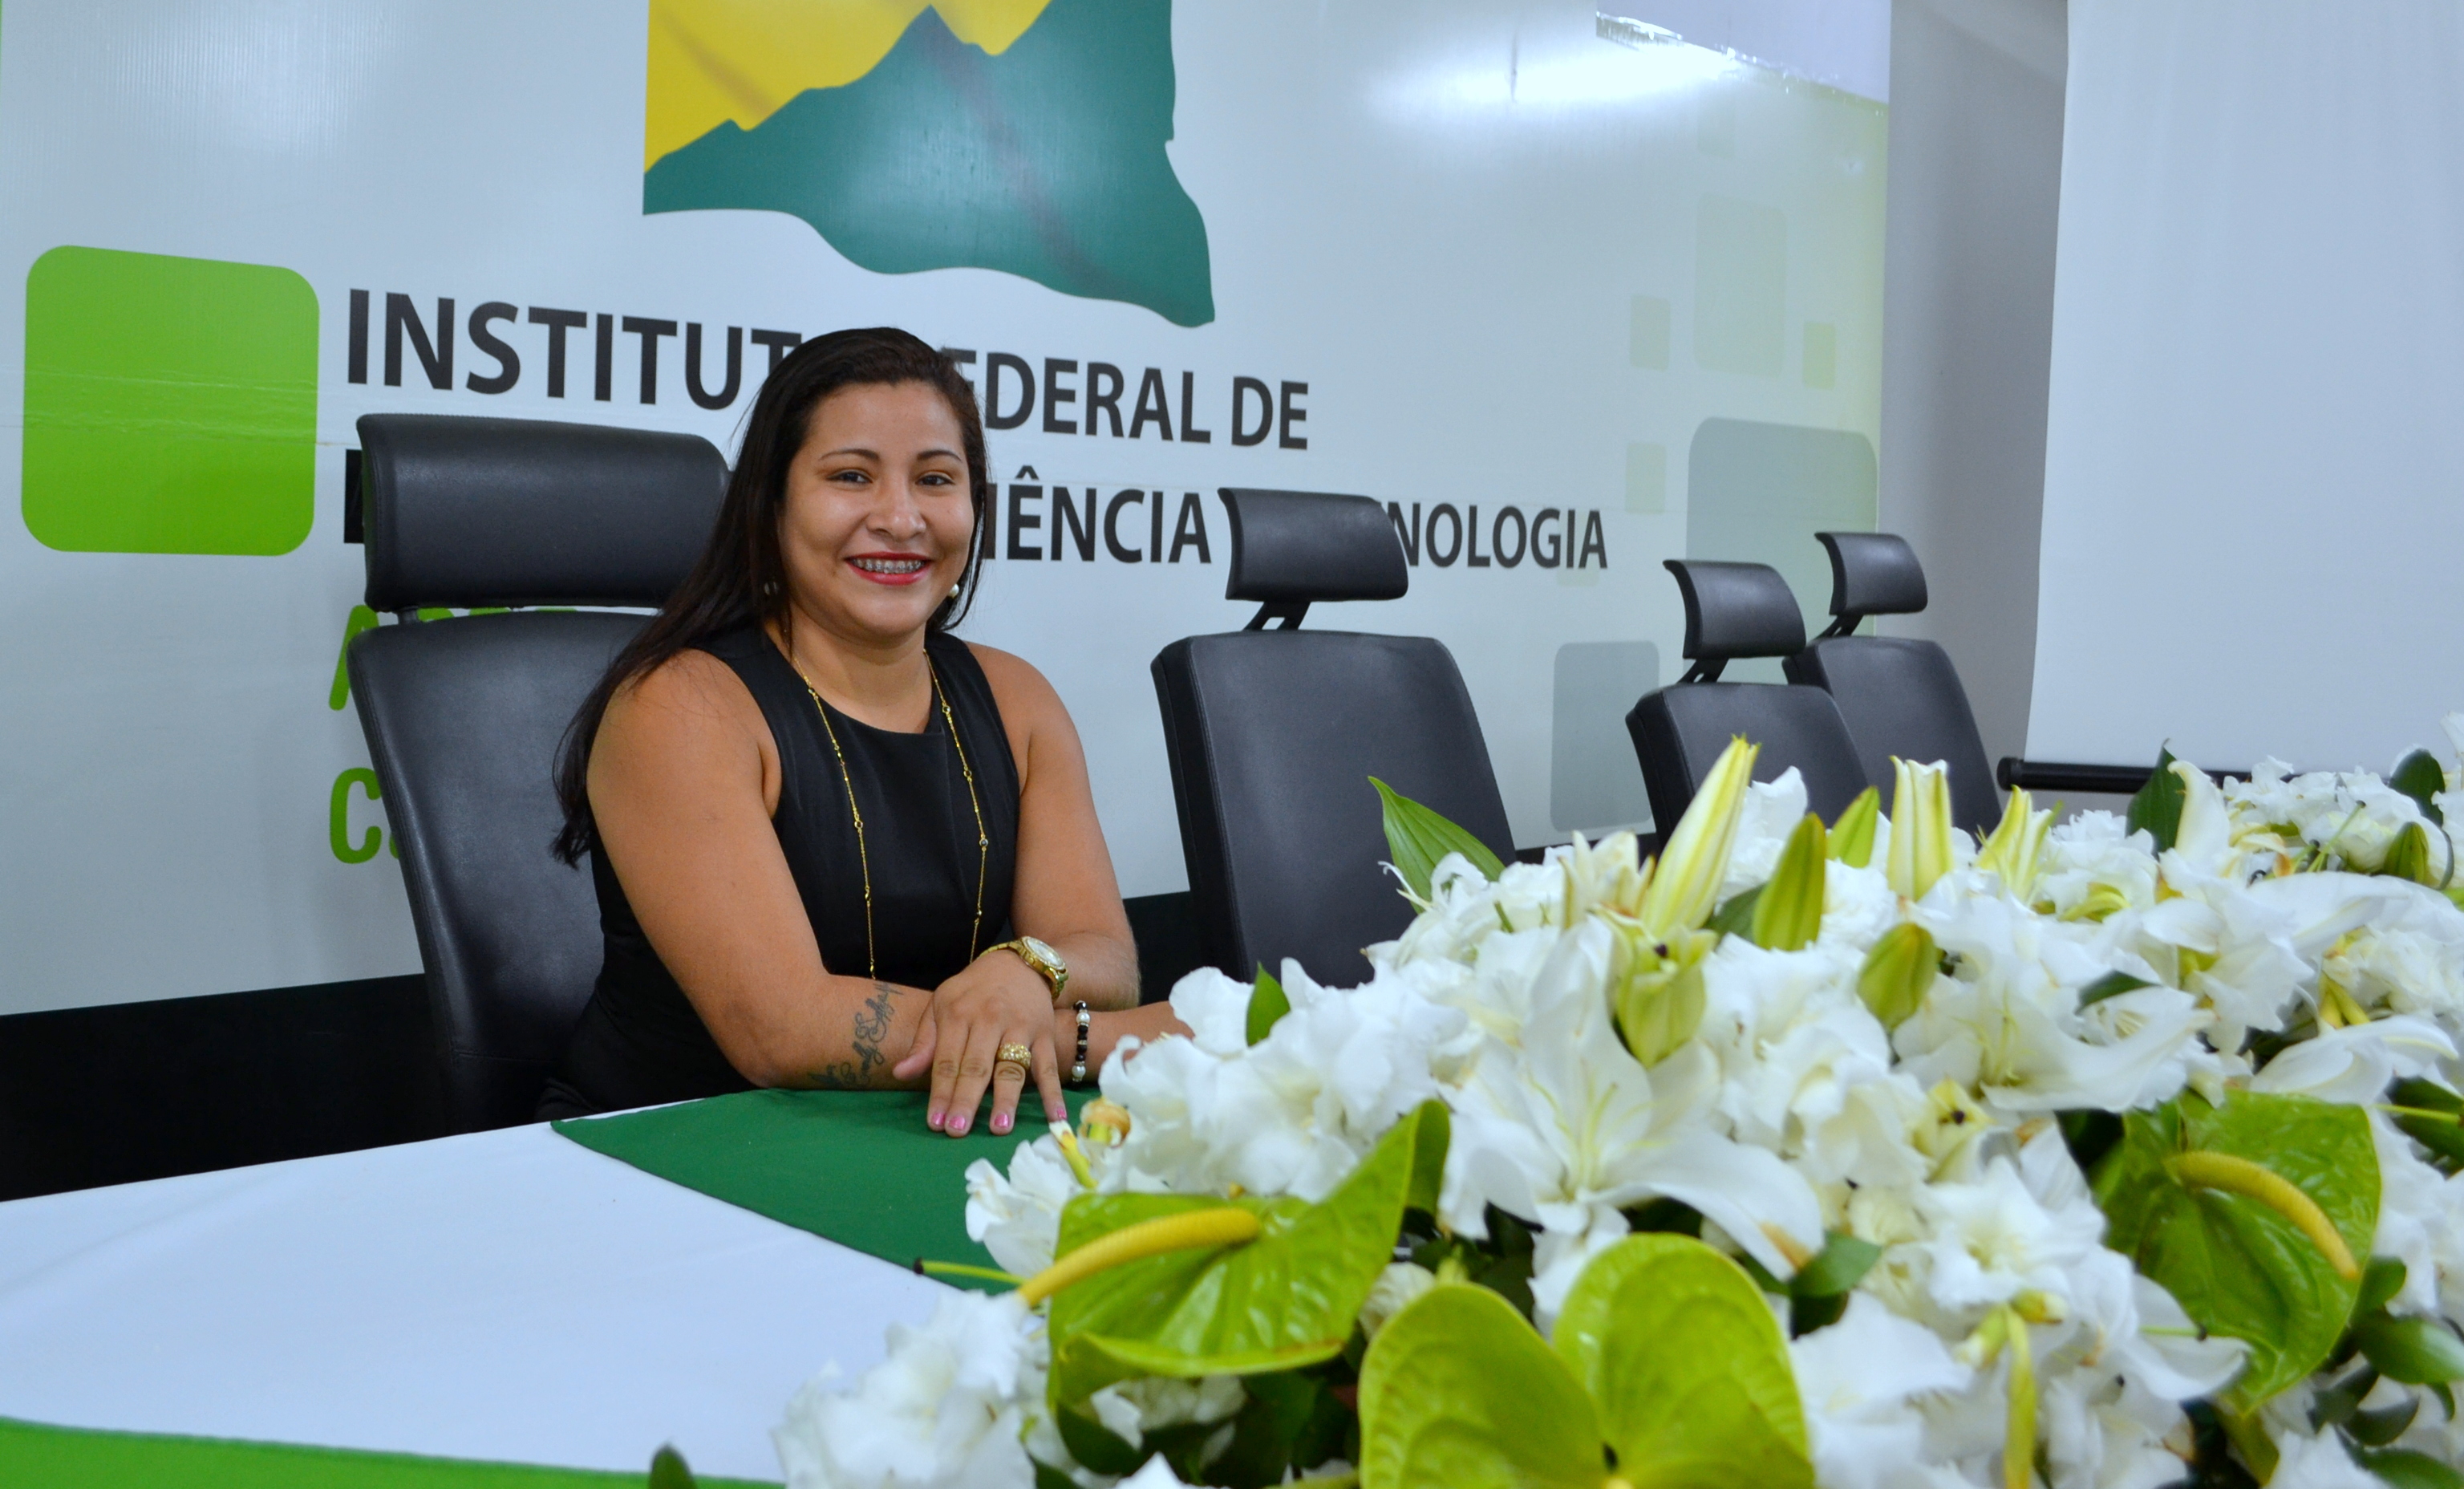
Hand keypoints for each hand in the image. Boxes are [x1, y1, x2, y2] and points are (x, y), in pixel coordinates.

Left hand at [893, 950, 1064, 1136]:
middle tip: (957, 1130)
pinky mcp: (1045, 1035)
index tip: (935, 1122)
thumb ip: (924, 1042)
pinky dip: (1053, 1093)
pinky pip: (1049, 1067)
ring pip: (1012, 1067)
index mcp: (958, 1013)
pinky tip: (1054, 1118)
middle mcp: (990, 1019)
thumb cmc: (973, 992)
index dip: (940, 1092)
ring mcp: (1021, 1027)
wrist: (1020, 965)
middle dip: (966, 1099)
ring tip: (999, 1127)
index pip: (947, 1060)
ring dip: (1006, 1099)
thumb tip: (900, 1073)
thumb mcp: (941, 1005)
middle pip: (977, 1066)